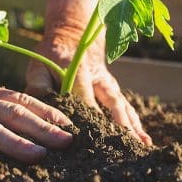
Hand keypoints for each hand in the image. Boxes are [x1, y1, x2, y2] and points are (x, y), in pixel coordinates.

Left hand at [26, 27, 151, 145]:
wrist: (73, 38)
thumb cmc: (53, 56)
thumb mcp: (40, 65)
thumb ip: (38, 86)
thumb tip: (41, 109)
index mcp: (79, 70)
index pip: (84, 95)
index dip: (88, 113)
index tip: (91, 135)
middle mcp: (99, 78)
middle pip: (112, 102)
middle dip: (120, 123)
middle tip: (127, 144)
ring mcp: (109, 84)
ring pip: (123, 106)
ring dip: (133, 125)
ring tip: (142, 144)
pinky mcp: (114, 90)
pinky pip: (126, 107)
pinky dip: (135, 123)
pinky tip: (143, 139)